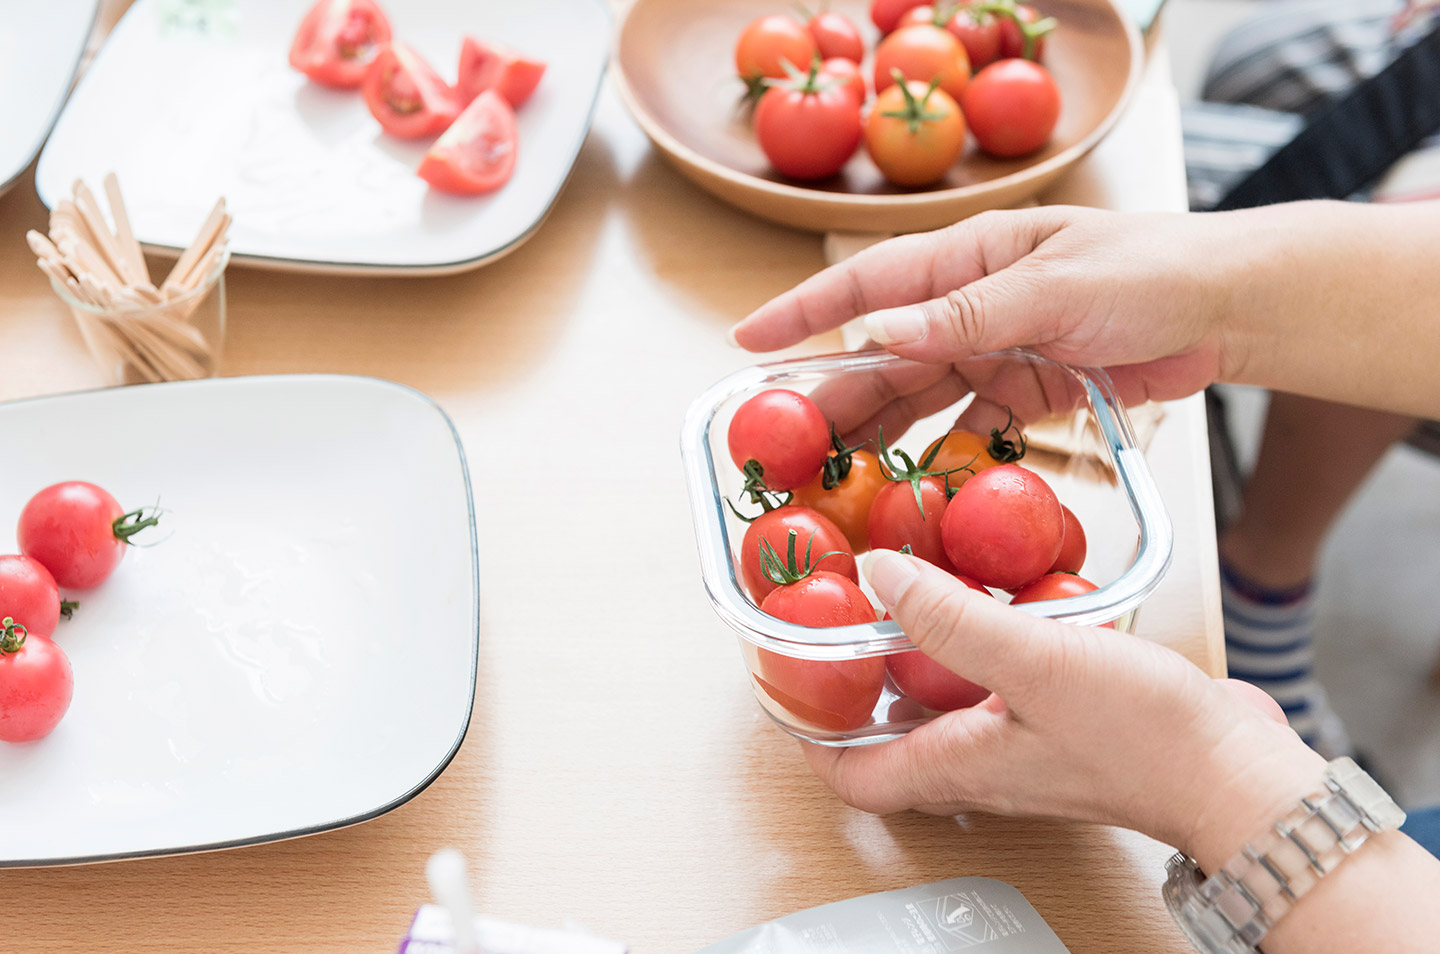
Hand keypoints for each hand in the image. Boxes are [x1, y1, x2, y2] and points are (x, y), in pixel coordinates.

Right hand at [732, 200, 1439, 419]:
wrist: (1228, 307)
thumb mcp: (1055, 288)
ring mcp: (996, 350)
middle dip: (832, 399)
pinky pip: (968, 428)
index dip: (803, 316)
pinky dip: (943, 458)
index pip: (867, 285)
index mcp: (969, 257)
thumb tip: (878, 335)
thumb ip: (965, 316)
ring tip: (833, 477)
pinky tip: (916, 489)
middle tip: (786, 447)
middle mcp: (970, 305)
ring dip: (876, 435)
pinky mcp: (1025, 391)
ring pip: (917, 397)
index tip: (747, 346)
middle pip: (883, 355)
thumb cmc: (1149, 272)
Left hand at [808, 549, 1325, 870]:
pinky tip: (992, 601)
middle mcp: (979, 766)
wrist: (1239, 771)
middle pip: (889, 740)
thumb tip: (876, 573)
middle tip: (834, 630)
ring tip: (900, 599)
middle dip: (854, 691)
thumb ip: (950, 617)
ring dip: (915, 663)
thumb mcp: (1032, 659)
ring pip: (943, 710)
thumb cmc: (1143, 735)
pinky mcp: (1060, 727)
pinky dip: (977, 652)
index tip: (783, 686)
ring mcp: (1021, 749)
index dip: (807, 739)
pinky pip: (994, 691)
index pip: (851, 778)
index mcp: (954, 767)